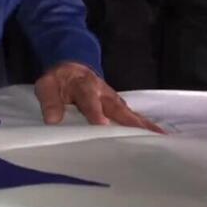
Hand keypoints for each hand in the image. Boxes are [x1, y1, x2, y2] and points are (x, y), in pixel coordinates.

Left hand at [34, 62, 163, 132]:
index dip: (95, 112)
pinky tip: (157, 136)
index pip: (89, 100)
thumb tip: (52, 120)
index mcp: (84, 86)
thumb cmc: (58, 80)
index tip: (102, 124)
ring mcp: (113, 99)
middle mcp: (103, 92)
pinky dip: (143, 125)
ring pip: (129, 112)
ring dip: (143, 124)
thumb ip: (49, 101)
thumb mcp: (46, 86)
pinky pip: (131, 115)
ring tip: (160, 137)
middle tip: (147, 134)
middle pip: (118, 107)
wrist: (71, 68)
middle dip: (132, 121)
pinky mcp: (118, 105)